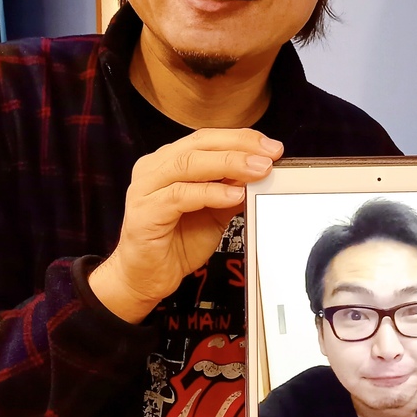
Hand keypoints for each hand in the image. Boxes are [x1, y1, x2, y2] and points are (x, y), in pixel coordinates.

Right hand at [89, 128, 283, 322]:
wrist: (147, 277)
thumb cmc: (177, 243)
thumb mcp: (215, 213)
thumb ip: (233, 191)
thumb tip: (261, 173)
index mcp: (169, 161)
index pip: (207, 138)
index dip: (240, 138)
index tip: (271, 147)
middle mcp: (154, 168)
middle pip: (199, 144)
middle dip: (239, 147)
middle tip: (270, 155)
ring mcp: (146, 188)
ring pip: (189, 164)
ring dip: (229, 165)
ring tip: (258, 171)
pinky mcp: (145, 211)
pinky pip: (180, 195)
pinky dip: (210, 193)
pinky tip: (233, 197)